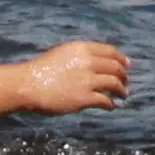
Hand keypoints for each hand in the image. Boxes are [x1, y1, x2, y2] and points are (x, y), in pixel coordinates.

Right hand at [15, 42, 129, 114]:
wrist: (28, 84)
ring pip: (115, 84)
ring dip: (122, 90)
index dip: (121, 59)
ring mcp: (87, 80)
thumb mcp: (63, 53)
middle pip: (116, 67)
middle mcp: (88, 62)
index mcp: (82, 48)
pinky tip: (112, 106)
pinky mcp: (85, 98)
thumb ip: (82, 56)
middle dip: (123, 75)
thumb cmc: (42, 70)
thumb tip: (99, 62)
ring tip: (123, 95)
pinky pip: (105, 101)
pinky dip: (111, 104)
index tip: (127, 65)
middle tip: (125, 82)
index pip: (111, 51)